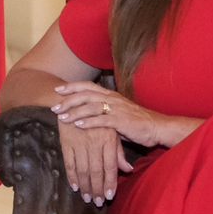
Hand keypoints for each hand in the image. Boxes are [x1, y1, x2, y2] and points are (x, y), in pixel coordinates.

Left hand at [52, 81, 167, 147]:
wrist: (157, 127)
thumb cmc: (137, 122)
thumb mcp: (118, 113)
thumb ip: (103, 112)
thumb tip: (86, 115)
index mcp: (111, 95)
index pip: (88, 86)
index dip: (72, 87)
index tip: (58, 90)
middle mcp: (113, 99)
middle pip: (86, 94)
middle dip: (68, 100)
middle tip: (54, 107)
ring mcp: (117, 109)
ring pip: (91, 106)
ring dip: (75, 112)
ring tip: (62, 118)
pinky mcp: (122, 121)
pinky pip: (102, 120)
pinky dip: (89, 122)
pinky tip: (78, 125)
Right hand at [54, 115, 129, 206]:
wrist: (73, 102)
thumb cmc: (96, 118)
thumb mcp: (111, 132)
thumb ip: (119, 152)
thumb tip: (128, 170)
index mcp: (108, 140)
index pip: (110, 166)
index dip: (110, 182)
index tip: (110, 196)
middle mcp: (94, 143)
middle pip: (96, 171)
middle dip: (97, 188)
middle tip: (98, 202)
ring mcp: (79, 143)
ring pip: (83, 170)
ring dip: (85, 186)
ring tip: (87, 197)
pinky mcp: (66, 143)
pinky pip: (69, 163)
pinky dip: (71, 176)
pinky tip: (74, 186)